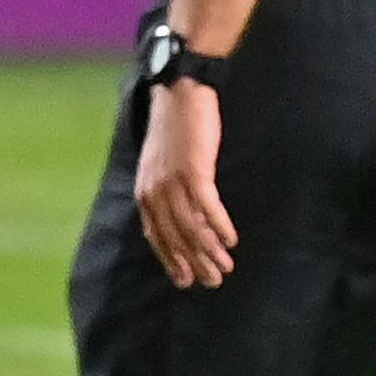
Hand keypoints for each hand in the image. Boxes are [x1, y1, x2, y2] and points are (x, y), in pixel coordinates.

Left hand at [133, 80, 236, 289]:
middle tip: (212, 282)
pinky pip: (207, 207)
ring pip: (191, 227)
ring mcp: (172, 182)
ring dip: (210, 251)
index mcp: (144, 192)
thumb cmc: (174, 128)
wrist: (180, 93)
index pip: (156, 236)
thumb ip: (166, 191)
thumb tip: (181, 219)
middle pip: (175, 237)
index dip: (171, 260)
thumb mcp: (161, 164)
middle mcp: (154, 191)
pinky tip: (231, 240)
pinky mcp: (194, 171)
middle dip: (194, 263)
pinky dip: (219, 226)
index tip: (185, 280)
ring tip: (226, 267)